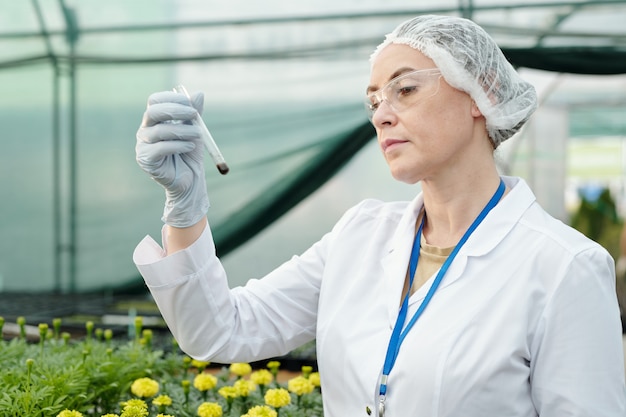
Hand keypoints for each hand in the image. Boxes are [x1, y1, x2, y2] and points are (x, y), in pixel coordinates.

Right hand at [136, 90, 209, 226]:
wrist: (190, 180)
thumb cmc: (190, 154)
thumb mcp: (194, 130)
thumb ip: (194, 113)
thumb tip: (199, 93)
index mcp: (155, 120)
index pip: (155, 101)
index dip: (172, 99)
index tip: (191, 103)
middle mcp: (145, 130)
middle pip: (152, 112)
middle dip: (175, 110)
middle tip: (194, 114)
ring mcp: (143, 145)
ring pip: (159, 131)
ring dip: (183, 130)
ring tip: (198, 134)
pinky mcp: (146, 159)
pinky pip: (160, 148)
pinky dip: (178, 145)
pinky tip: (190, 146)